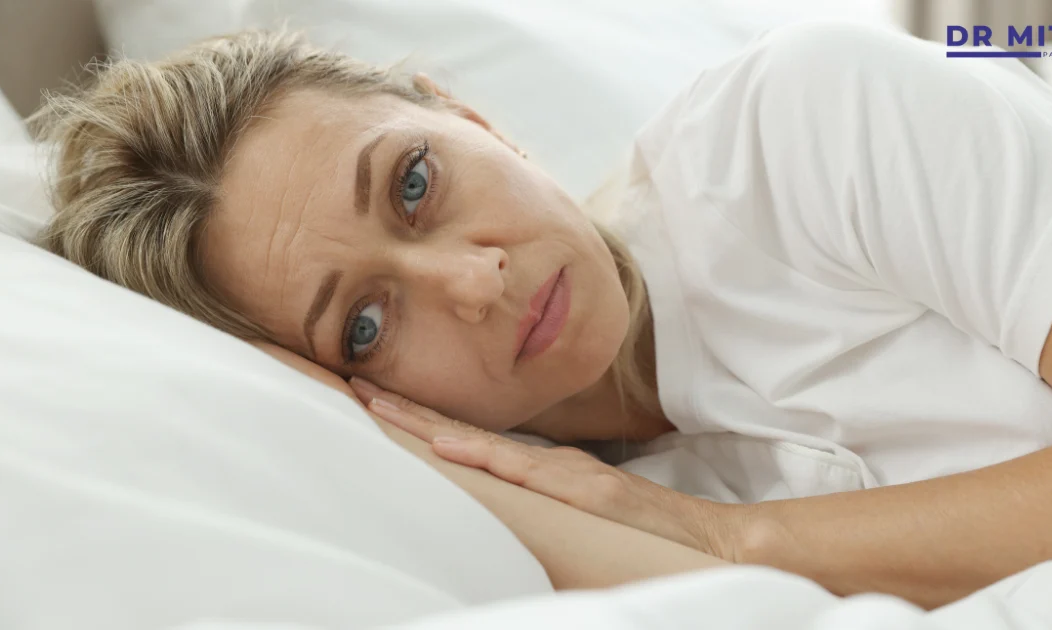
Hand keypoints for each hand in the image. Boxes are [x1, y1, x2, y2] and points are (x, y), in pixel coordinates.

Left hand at [349, 376, 741, 560]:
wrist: (701, 537)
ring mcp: (560, 471)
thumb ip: (535, 495)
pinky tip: (447, 444)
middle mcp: (542, 459)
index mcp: (535, 464)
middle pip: (458, 427)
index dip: (415, 415)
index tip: (368, 397)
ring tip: (375, 401)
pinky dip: (482, 455)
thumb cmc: (634, 527)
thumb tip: (489, 489)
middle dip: (403, 406)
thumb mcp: (573, 506)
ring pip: (479, 439)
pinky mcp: (582, 488)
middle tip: (350, 382)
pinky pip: (523, 470)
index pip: (463, 436)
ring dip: (424, 420)